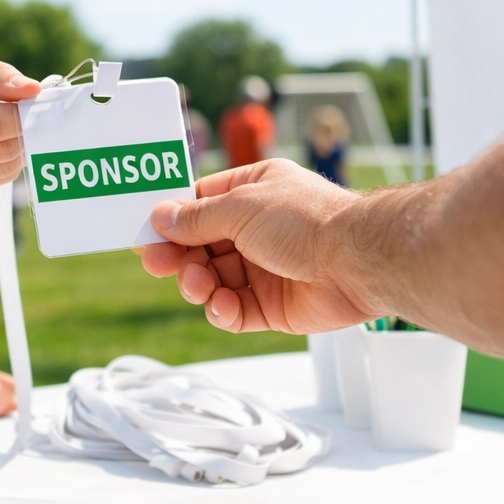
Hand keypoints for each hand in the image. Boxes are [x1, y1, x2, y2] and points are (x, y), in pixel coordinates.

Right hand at [142, 159, 377, 333]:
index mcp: (253, 191)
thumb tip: (160, 216)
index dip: (172, 219)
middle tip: (158, 265)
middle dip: (178, 257)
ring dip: (198, 285)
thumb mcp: (240, 208)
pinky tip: (223, 306)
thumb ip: (196, 218)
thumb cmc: (306, 220)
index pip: (201, 204)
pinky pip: (235, 312)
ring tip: (199, 286)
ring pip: (213, 281)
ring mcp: (266, 269)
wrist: (357, 260)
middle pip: (201, 246)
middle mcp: (258, 229)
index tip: (146, 233)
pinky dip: (223, 311)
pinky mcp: (274, 307)